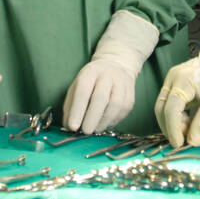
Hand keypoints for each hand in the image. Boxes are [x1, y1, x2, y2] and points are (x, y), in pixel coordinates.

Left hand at [64, 10, 158, 133]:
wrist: (116, 66)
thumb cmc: (92, 81)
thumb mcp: (77, 86)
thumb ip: (71, 105)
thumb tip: (68, 126)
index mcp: (90, 72)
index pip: (83, 91)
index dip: (77, 110)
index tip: (72, 126)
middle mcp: (108, 75)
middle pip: (101, 98)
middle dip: (92, 118)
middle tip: (85, 132)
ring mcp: (122, 84)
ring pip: (115, 105)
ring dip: (103, 121)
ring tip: (95, 130)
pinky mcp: (130, 95)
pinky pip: (123, 111)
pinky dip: (113, 121)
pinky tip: (105, 124)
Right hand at [155, 5, 199, 145]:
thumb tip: (193, 142)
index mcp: (181, 80)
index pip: (170, 110)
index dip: (172, 130)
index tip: (180, 144)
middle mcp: (172, 79)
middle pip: (162, 109)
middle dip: (170, 128)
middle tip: (184, 141)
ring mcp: (172, 80)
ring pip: (165, 107)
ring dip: (174, 123)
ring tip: (191, 130)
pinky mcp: (176, 84)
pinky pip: (171, 103)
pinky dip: (177, 116)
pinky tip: (190, 122)